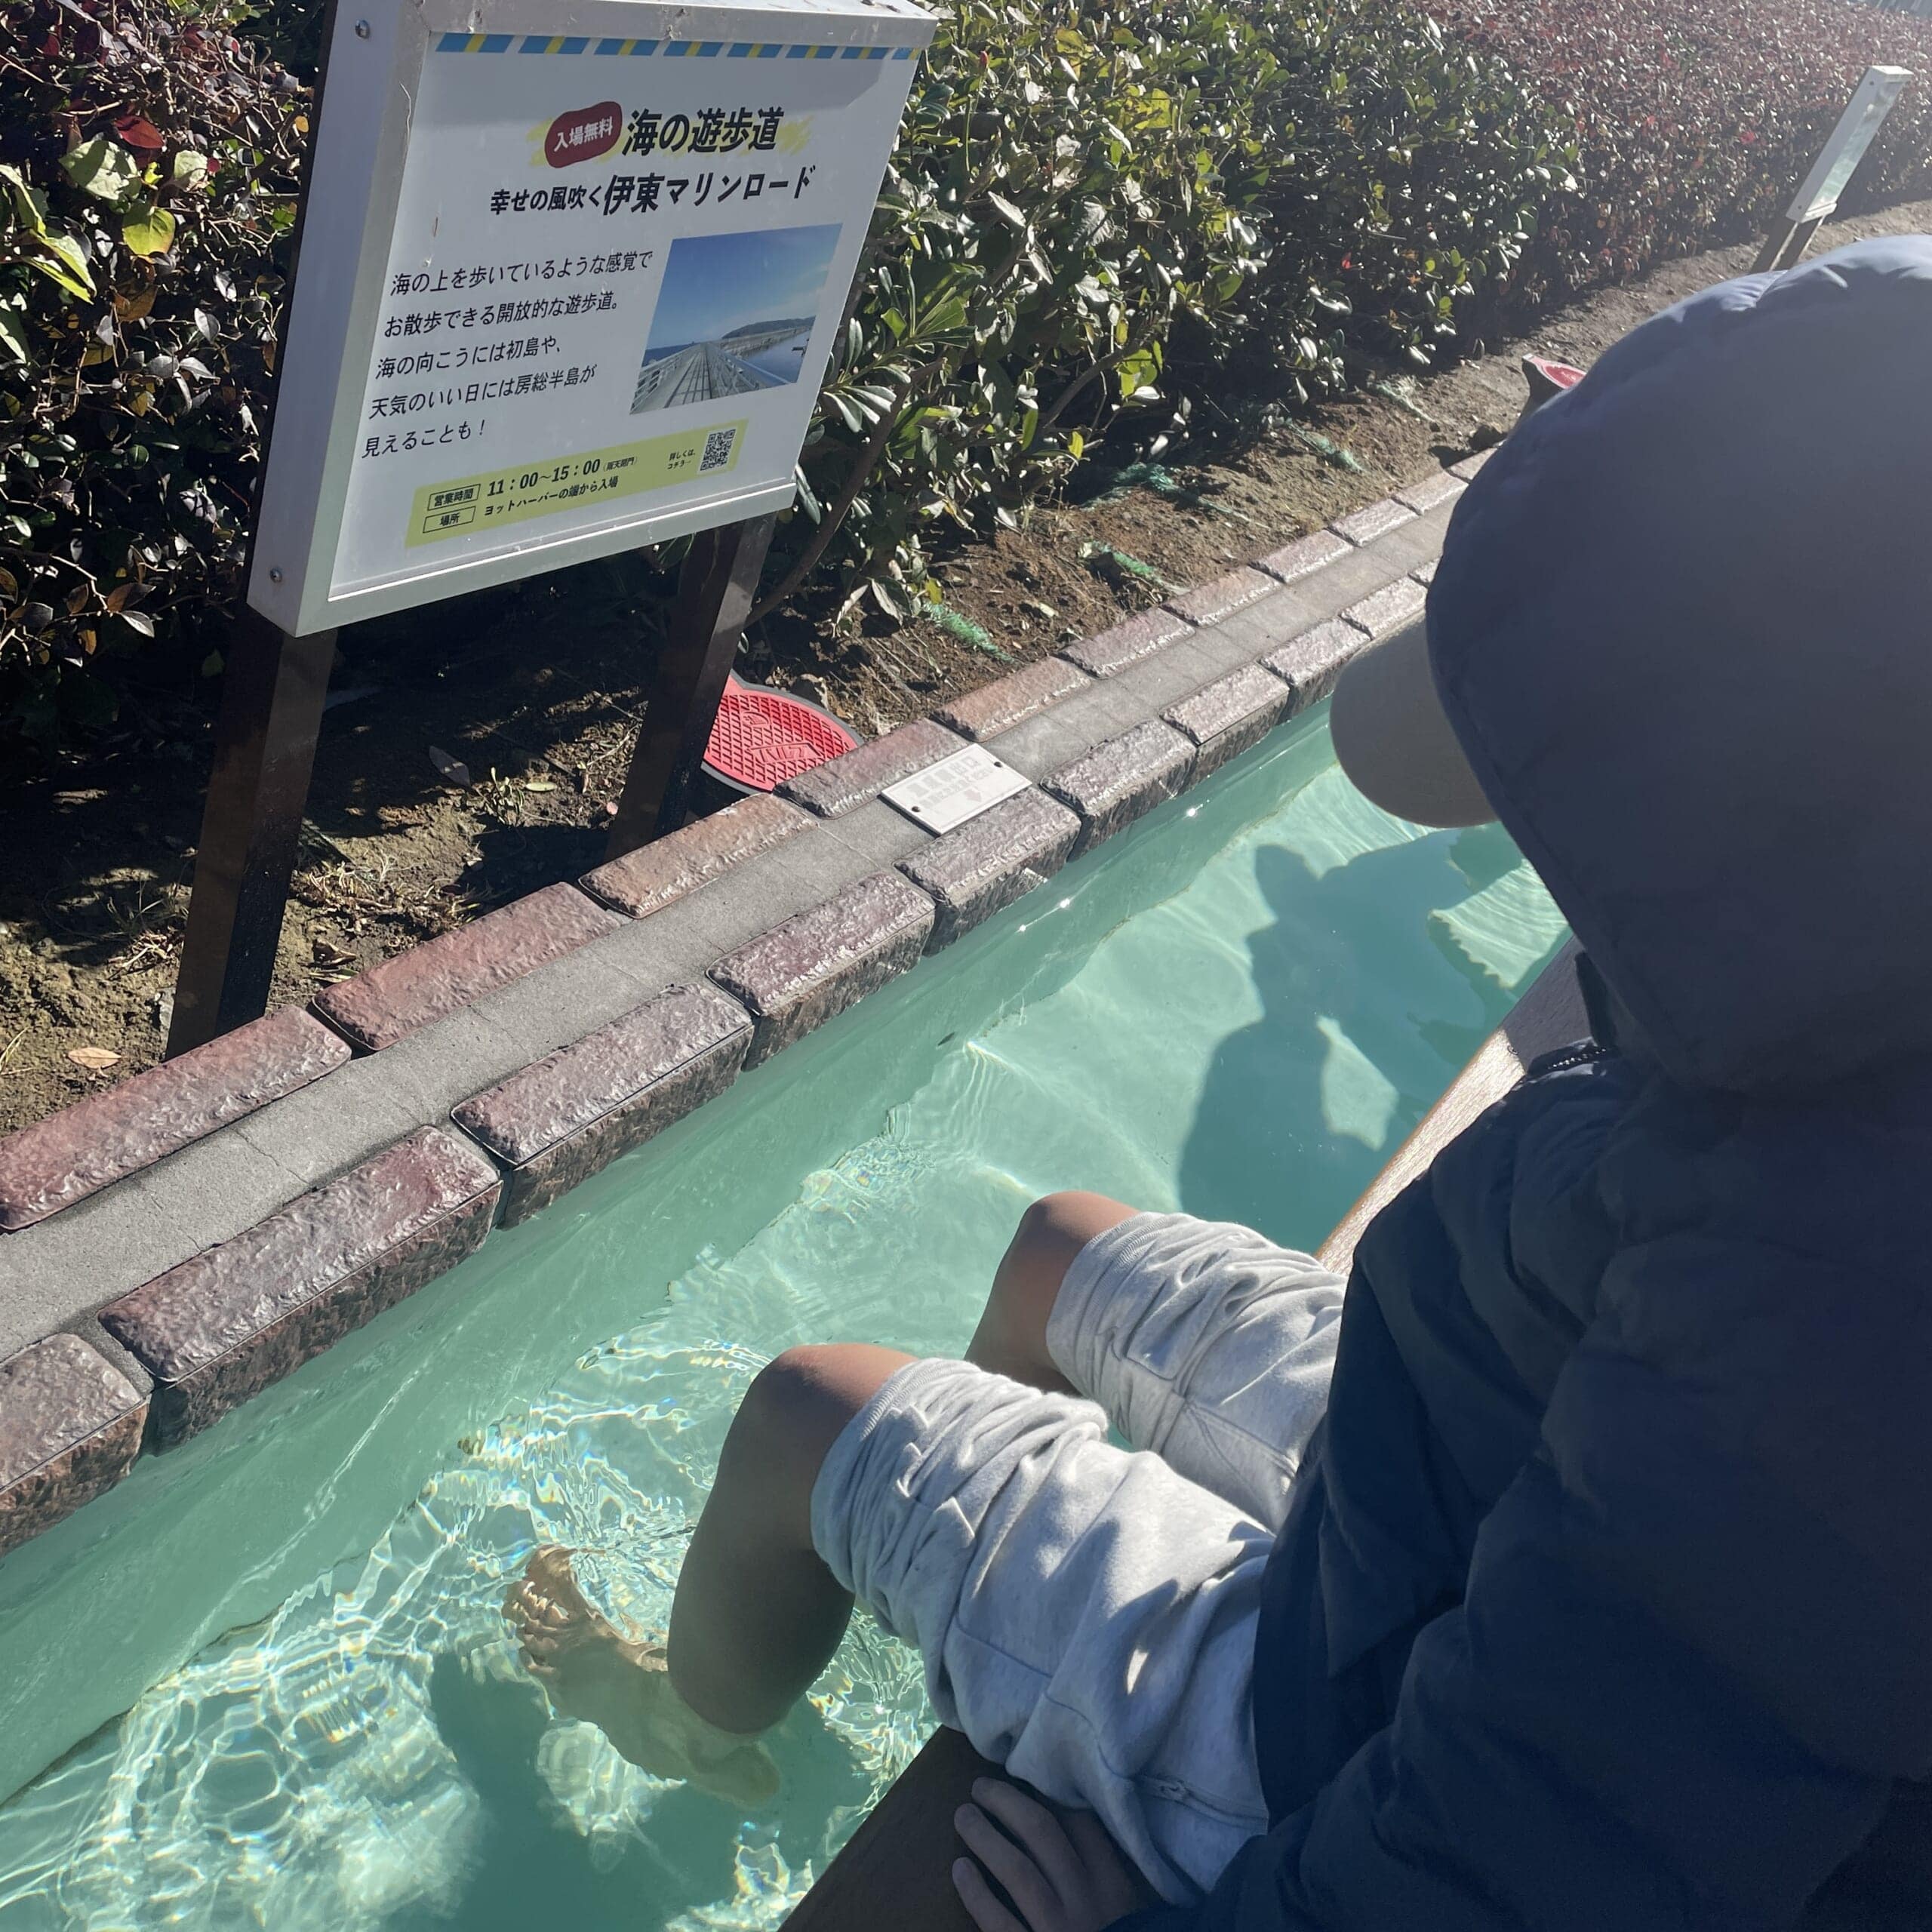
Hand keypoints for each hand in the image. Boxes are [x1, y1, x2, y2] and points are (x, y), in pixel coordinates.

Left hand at [952, 1777, 1157, 1931]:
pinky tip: (959, 1870)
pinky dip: (976, 1893)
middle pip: (1042, 1833)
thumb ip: (1101, 1870)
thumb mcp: (1122, 1907)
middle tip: (980, 1786)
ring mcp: (1057, 1928)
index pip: (1082, 1825)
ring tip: (962, 1815)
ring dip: (985, 1837)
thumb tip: (1071, 1822)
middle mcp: (1085, 1900)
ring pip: (1017, 1868)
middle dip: (1008, 1803)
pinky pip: (998, 1921)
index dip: (1051, 1794)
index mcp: (1111, 1886)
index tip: (1026, 1776)